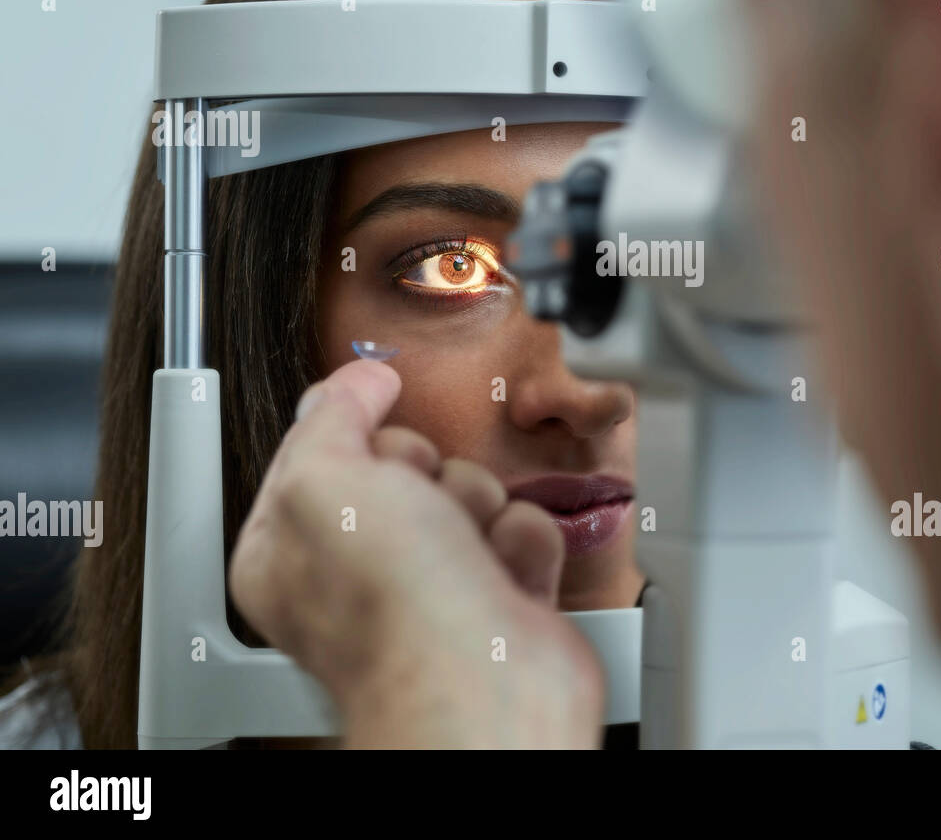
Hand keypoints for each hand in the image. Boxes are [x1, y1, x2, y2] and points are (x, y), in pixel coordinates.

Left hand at [228, 359, 605, 747]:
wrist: (488, 686)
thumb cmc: (396, 608)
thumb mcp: (327, 478)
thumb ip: (330, 415)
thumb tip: (355, 381)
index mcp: (291, 546)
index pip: (321, 444)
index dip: (355, 423)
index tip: (374, 405)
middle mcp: (360, 567)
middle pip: (407, 460)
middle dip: (427, 472)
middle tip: (419, 512)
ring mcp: (434, 582)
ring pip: (471, 487)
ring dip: (480, 509)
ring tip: (467, 555)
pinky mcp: (499, 593)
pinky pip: (521, 525)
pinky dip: (522, 544)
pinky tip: (503, 579)